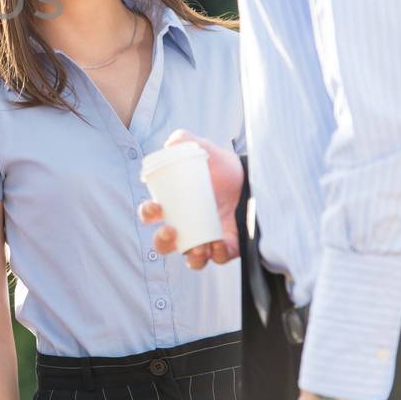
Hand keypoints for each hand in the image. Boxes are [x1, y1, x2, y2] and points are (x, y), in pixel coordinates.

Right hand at [136, 130, 242, 268]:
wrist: (253, 178)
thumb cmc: (221, 167)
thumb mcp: (203, 149)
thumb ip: (185, 140)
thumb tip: (171, 145)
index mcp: (173, 205)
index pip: (150, 215)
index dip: (147, 213)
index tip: (157, 207)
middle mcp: (186, 226)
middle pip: (164, 243)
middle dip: (163, 242)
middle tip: (172, 232)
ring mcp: (205, 238)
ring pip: (191, 258)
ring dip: (192, 257)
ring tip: (200, 248)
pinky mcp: (227, 246)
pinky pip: (219, 259)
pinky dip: (218, 255)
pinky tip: (220, 245)